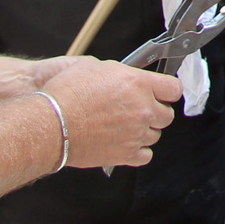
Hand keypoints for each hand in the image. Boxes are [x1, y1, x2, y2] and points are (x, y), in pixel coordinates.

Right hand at [36, 59, 180, 170]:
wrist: (51, 124)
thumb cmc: (66, 94)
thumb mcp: (94, 67)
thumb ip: (120, 74)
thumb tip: (127, 77)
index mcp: (138, 84)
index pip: (173, 89)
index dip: (167, 91)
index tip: (162, 94)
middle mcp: (142, 109)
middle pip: (167, 115)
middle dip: (155, 113)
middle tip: (139, 111)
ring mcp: (136, 133)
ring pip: (155, 135)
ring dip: (144, 131)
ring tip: (124, 127)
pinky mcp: (126, 154)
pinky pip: (145, 155)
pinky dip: (138, 151)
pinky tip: (125, 143)